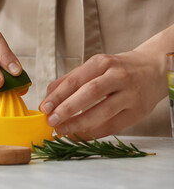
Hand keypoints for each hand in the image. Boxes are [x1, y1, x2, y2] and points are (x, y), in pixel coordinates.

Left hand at [39, 51, 167, 139]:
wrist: (154, 69)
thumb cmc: (117, 69)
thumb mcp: (95, 66)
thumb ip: (71, 79)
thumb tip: (47, 97)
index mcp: (102, 63)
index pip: (75, 80)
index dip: (58, 95)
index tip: (44, 108)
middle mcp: (117, 76)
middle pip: (89, 93)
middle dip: (67, 109)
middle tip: (52, 121)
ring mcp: (130, 94)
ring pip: (102, 111)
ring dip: (79, 123)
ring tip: (62, 130)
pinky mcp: (138, 110)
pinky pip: (113, 125)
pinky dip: (94, 132)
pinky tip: (80, 135)